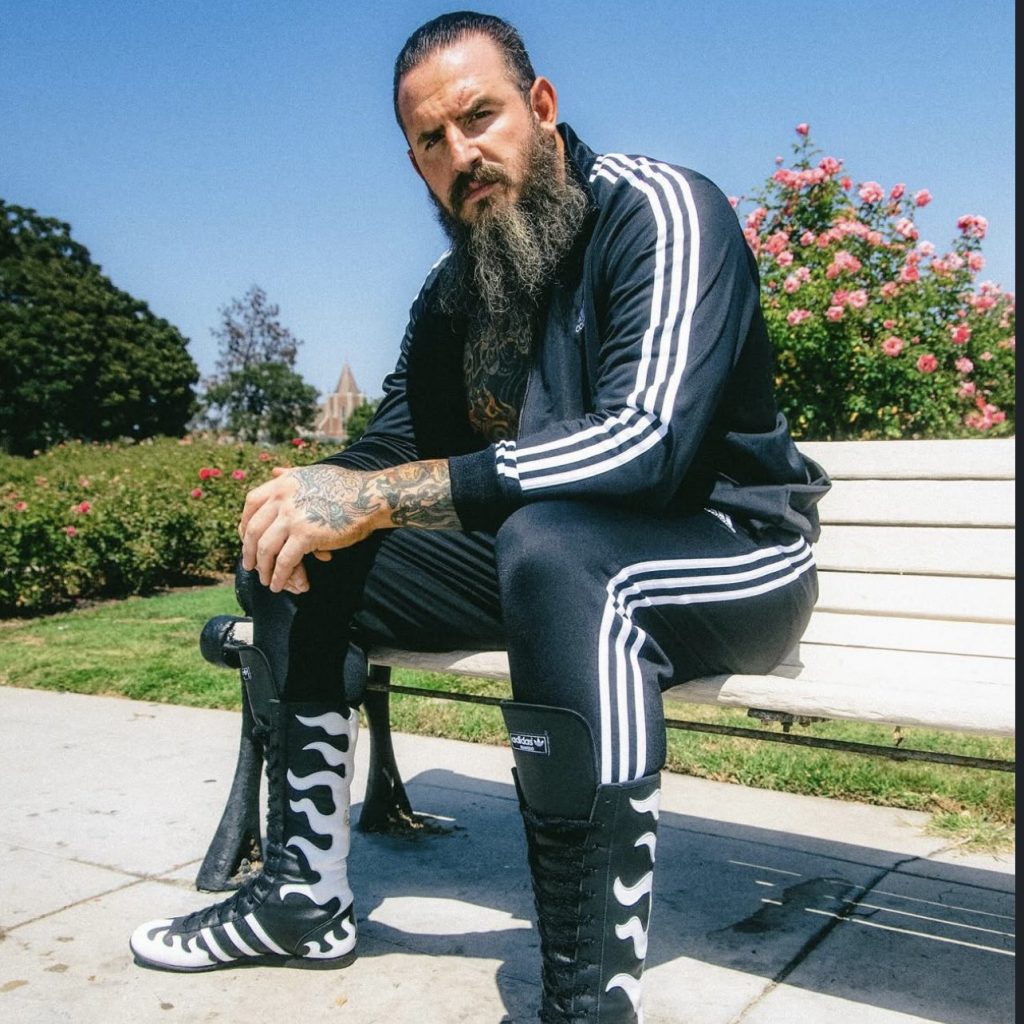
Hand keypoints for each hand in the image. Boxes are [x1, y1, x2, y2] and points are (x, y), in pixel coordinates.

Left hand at [238, 465, 385, 592]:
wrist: (370, 496)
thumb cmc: (346, 486)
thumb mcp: (312, 473)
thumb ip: (290, 474)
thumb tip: (274, 472)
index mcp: (283, 483)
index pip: (251, 504)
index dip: (245, 523)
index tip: (246, 538)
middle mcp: (283, 498)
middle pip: (254, 529)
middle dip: (249, 551)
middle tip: (249, 565)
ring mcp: (293, 517)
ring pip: (266, 548)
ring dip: (263, 568)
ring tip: (265, 580)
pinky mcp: (306, 535)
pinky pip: (285, 561)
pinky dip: (279, 576)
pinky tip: (278, 585)